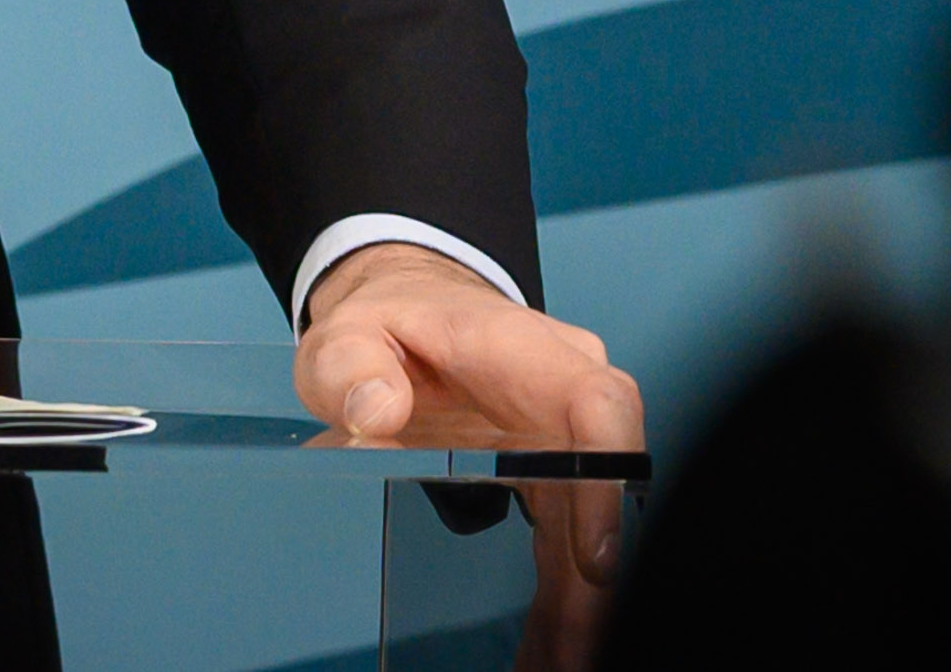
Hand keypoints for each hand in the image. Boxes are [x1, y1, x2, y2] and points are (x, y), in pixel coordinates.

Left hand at [295, 241, 645, 671]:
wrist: (407, 314)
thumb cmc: (385, 325)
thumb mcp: (344, 335)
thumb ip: (349, 366)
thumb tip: (375, 409)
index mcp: (524, 348)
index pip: (595, 403)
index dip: (606, 481)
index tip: (596, 559)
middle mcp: (565, 390)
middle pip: (606, 485)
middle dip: (596, 578)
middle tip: (574, 651)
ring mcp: (564, 439)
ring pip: (591, 529)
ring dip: (579, 604)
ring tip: (559, 662)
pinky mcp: (553, 478)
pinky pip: (567, 544)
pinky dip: (559, 599)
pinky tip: (547, 650)